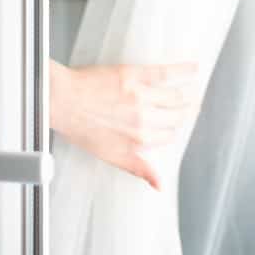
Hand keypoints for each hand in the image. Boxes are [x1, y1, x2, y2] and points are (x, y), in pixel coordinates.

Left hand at [50, 60, 200, 190]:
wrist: (62, 100)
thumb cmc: (80, 126)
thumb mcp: (110, 155)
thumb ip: (138, 168)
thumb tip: (160, 185)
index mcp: (139, 140)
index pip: (168, 136)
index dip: (171, 130)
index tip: (172, 124)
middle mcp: (144, 120)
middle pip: (177, 117)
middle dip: (185, 113)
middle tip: (190, 106)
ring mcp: (141, 97)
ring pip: (176, 97)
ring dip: (187, 95)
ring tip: (192, 91)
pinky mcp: (135, 76)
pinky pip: (166, 74)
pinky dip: (183, 71)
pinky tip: (193, 69)